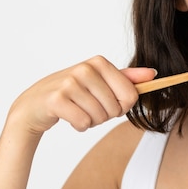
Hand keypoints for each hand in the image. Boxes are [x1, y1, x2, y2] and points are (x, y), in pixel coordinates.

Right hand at [7, 56, 155, 135]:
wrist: (34, 105)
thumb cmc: (71, 93)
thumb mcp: (100, 81)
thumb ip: (127, 78)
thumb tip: (153, 73)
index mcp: (99, 62)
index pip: (131, 95)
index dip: (122, 106)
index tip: (109, 102)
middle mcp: (85, 68)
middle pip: (116, 108)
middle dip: (105, 115)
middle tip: (88, 107)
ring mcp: (69, 82)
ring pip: (100, 116)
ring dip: (91, 121)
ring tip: (78, 111)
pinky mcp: (57, 99)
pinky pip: (83, 123)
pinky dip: (79, 126)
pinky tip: (69, 117)